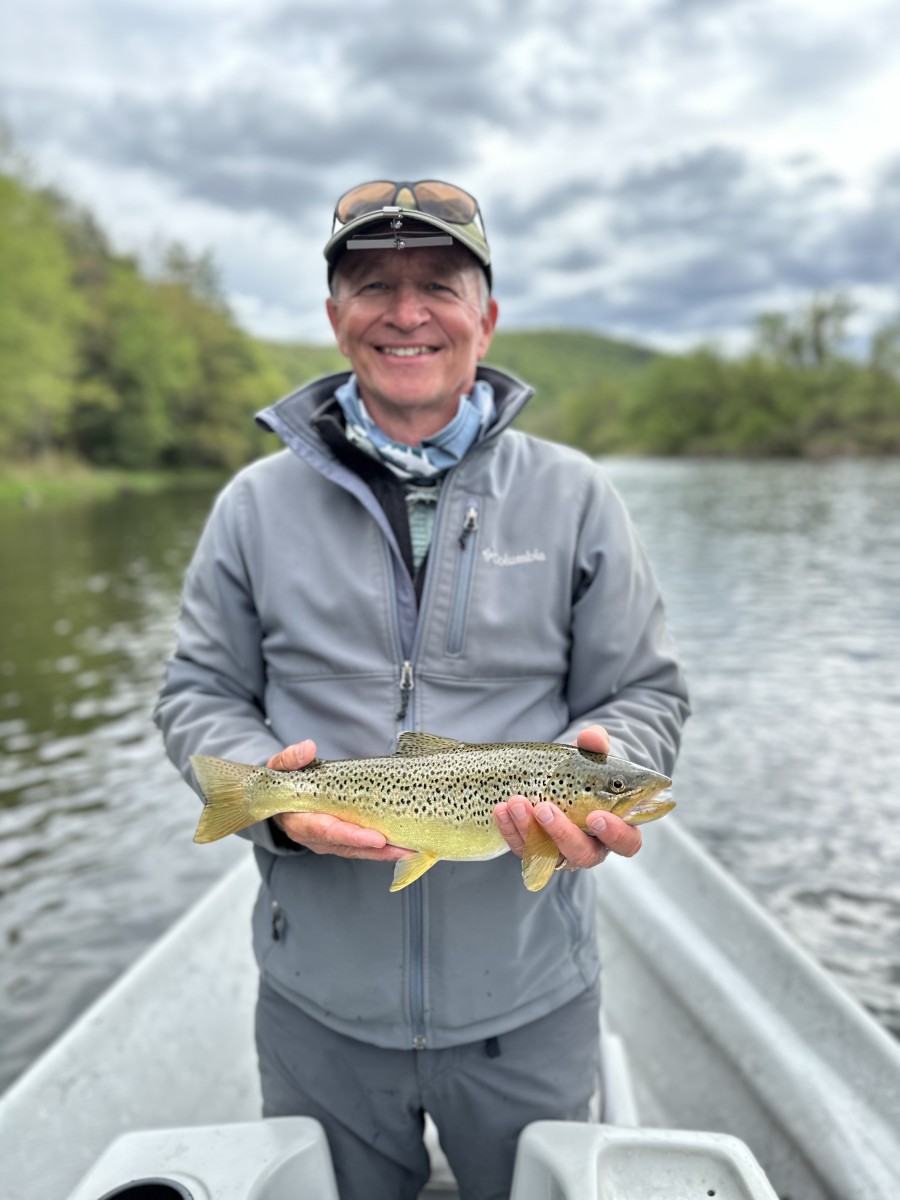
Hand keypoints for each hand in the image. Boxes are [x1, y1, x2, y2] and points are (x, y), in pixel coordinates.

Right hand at [267, 740, 409, 862]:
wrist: (277, 797)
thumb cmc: (283, 780)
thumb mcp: (281, 766)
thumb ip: (291, 758)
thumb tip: (308, 748)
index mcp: (298, 820)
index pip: (327, 831)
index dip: (351, 835)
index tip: (376, 838)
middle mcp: (314, 837)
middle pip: (347, 845)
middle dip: (375, 848)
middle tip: (402, 848)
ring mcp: (328, 842)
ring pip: (357, 850)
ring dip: (384, 852)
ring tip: (410, 850)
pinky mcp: (340, 841)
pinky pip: (361, 848)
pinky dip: (382, 850)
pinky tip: (404, 848)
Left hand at [492, 725, 642, 870]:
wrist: (555, 778)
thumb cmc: (583, 771)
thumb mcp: (589, 755)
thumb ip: (595, 745)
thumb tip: (592, 736)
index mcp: (617, 826)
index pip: (627, 842)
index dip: (615, 833)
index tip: (596, 816)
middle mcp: (592, 846)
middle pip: (584, 854)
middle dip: (562, 833)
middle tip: (545, 809)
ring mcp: (563, 853)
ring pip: (549, 854)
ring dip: (530, 830)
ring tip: (516, 802)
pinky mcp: (536, 852)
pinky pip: (523, 848)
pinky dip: (511, 829)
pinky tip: (501, 809)